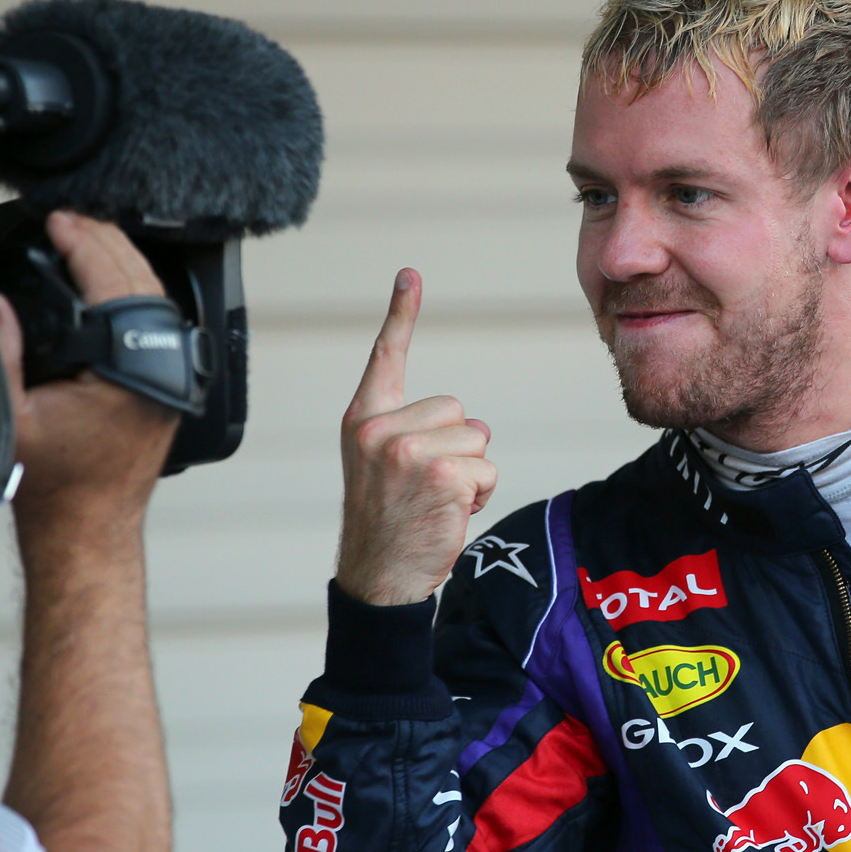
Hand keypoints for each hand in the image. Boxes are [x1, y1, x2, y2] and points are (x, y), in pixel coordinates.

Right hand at [0, 210, 178, 522]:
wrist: (85, 526)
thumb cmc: (55, 485)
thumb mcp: (12, 417)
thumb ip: (0, 353)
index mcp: (132, 374)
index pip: (114, 284)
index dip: (83, 243)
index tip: (57, 221)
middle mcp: (163, 372)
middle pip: (142, 280)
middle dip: (104, 241)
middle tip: (68, 219)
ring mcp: (173, 377)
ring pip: (155, 298)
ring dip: (119, 262)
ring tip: (82, 239)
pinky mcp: (169, 384)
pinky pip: (155, 321)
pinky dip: (130, 291)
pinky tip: (104, 281)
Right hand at [334, 269, 495, 605]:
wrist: (378, 576)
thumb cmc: (388, 521)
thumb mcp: (379, 465)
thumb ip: (407, 431)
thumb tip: (471, 424)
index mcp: (363, 420)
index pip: (386, 357)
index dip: (400, 314)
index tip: (410, 275)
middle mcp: (379, 429)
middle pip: (458, 411)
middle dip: (456, 449)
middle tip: (425, 487)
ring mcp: (409, 450)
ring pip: (477, 439)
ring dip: (470, 474)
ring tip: (435, 500)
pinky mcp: (442, 473)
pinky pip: (487, 469)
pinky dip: (479, 493)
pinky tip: (449, 513)